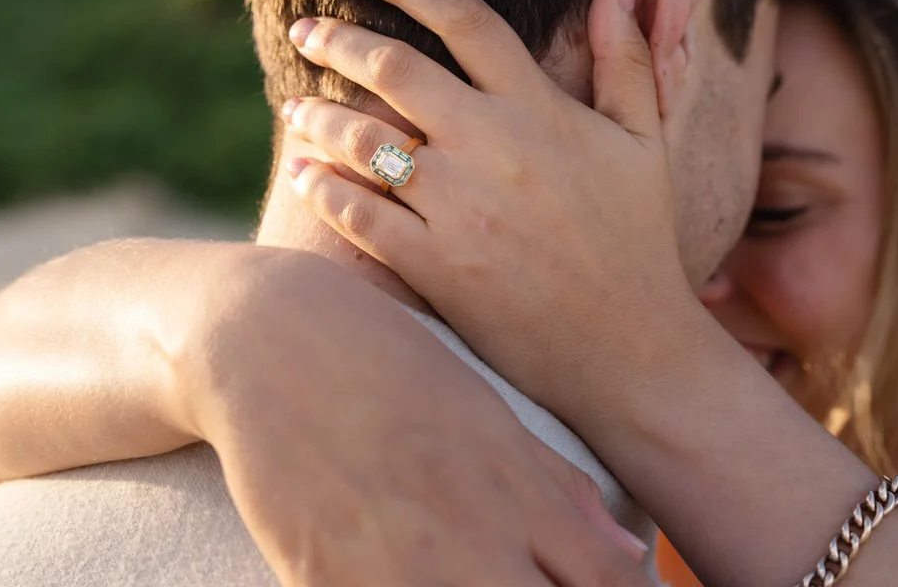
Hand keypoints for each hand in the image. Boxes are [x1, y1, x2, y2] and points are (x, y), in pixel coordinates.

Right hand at [198, 252, 653, 586]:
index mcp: (514, 489)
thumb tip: (628, 554)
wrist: (270, 336)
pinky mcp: (321, 583)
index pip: (608, 581)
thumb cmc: (388, 367)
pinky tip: (403, 586)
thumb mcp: (484, 414)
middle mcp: (467, 535)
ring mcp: (394, 567)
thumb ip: (556, 487)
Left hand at [279, 0, 702, 417]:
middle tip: (305, 28)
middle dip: (337, 40)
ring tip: (295, 105)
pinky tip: (303, 173)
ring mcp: (458, 207)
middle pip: (394, 68)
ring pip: (364, 139)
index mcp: (539, 108)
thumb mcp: (644, 139)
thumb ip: (626, 54)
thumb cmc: (639, 240)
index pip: (463, 18)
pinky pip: (357, 214)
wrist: (629, 351)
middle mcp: (492, 147)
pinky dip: (322, 188)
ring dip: (318, 114)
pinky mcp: (433, 265)